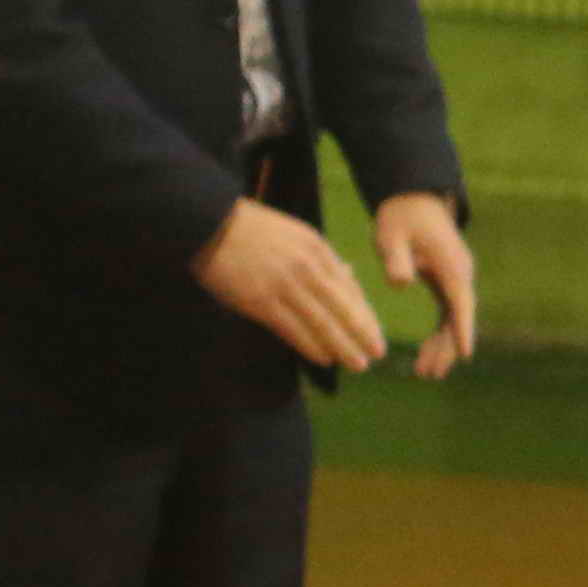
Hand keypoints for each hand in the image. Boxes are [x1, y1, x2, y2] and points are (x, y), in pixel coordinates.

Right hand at [196, 194, 386, 372]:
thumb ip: (321, 256)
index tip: (374, 333)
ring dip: (342, 346)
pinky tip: (324, 358)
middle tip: (377, 354)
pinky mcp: (260, 300)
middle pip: (343, 307)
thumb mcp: (296, 234)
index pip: (350, 288)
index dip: (365, 315)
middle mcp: (307, 267)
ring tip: (358, 364)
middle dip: (363, 334)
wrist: (210, 222)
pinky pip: (292, 328)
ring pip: (322, 322)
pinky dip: (311, 345)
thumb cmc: (252, 230)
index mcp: (318, 249)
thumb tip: (348, 273)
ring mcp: (284, 284)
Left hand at [373, 190, 479, 379]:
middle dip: (446, 347)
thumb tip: (399, 282)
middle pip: (459, 317)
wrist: (412, 198)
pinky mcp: (447, 281)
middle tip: (427, 374)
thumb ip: (397, 259)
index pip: (460, 302)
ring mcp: (456, 278)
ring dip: (442, 345)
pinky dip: (440, 334)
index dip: (462, 328)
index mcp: (451, 266)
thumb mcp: (392, 235)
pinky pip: (449, 313)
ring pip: (454, 319)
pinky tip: (427, 351)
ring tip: (424, 372)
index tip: (465, 353)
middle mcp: (460, 274)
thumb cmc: (401, 216)